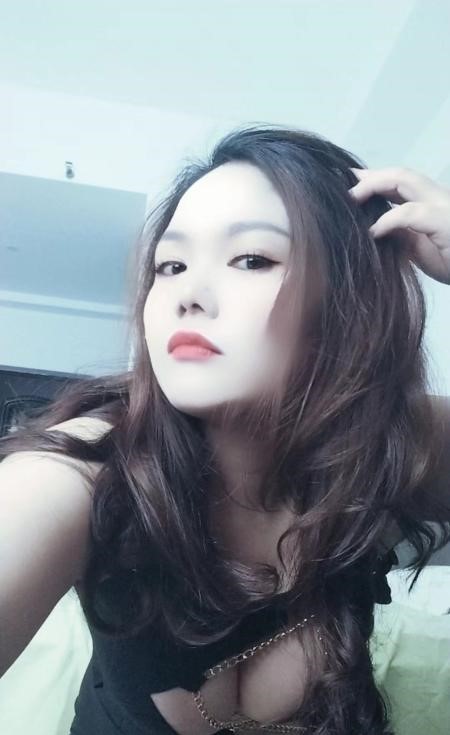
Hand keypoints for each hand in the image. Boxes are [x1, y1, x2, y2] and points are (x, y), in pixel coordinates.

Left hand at [348, 167, 449, 284]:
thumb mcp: (420, 250)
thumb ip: (401, 235)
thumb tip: (372, 228)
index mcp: (433, 204)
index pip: (402, 182)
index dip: (375, 179)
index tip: (350, 183)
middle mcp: (440, 198)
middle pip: (401, 174)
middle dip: (370, 177)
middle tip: (344, 187)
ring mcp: (445, 207)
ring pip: (407, 181)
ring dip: (375, 186)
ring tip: (352, 200)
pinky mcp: (447, 222)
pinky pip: (412, 213)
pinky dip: (388, 219)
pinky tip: (373, 231)